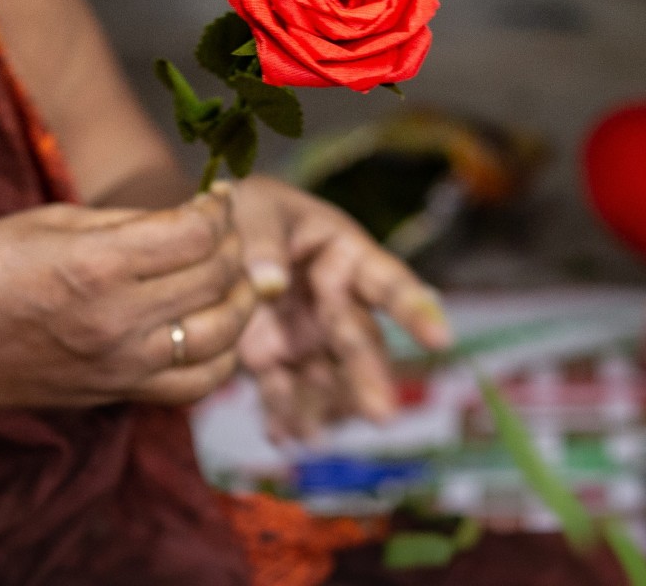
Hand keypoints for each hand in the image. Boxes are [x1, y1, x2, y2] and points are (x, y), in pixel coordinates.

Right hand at [0, 191, 256, 414]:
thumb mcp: (47, 221)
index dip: (218, 209)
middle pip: (217, 278)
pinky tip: (210, 327)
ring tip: (228, 276)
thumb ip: (124, 222)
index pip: (198, 235)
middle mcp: (119, 320)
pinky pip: (197, 384)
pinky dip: (221, 355)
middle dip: (232, 244)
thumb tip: (186, 219)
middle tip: (223, 228)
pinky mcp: (119, 394)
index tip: (216, 196)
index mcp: (97, 264)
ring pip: (223, 336)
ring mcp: (123, 365)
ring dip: (238, 299)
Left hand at [224, 177, 452, 442]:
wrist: (204, 241)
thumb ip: (262, 242)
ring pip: (326, 377)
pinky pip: (283, 390)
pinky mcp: (274, 358)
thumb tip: (270, 283)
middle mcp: (336, 301)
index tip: (441, 341)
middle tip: (382, 416)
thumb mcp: (253, 208)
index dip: (417, 311)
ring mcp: (307, 334)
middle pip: (360, 343)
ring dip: (323, 408)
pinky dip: (282, 414)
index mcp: (346, 254)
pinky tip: (281, 436)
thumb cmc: (245, 210)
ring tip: (314, 437)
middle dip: (370, 379)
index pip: (389, 283)